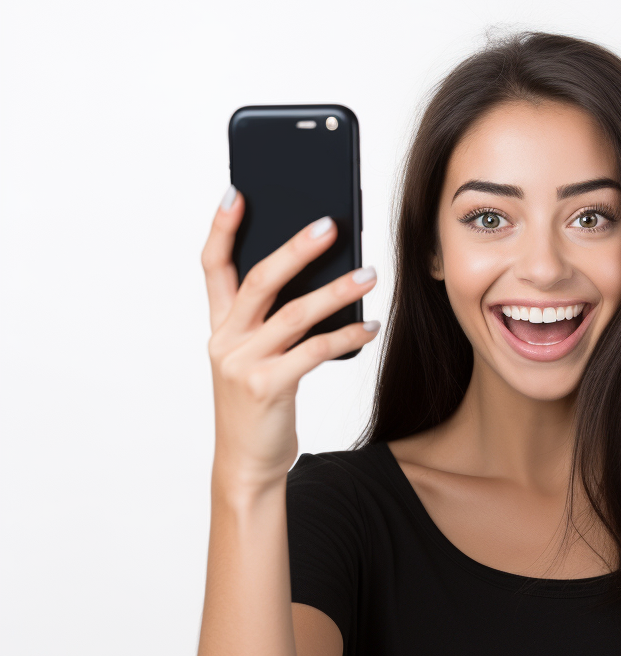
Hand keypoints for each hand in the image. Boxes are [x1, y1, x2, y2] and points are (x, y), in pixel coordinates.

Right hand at [201, 186, 378, 490]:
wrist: (246, 464)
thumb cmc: (259, 406)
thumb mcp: (256, 359)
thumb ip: (274, 322)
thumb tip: (322, 279)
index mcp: (220, 327)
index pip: (214, 266)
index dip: (223, 228)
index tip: (238, 192)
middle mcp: (226, 339)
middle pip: (260, 280)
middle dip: (295, 248)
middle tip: (330, 224)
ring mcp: (244, 364)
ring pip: (294, 314)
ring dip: (337, 291)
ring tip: (369, 275)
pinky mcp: (268, 387)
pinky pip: (315, 351)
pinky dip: (347, 336)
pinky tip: (371, 327)